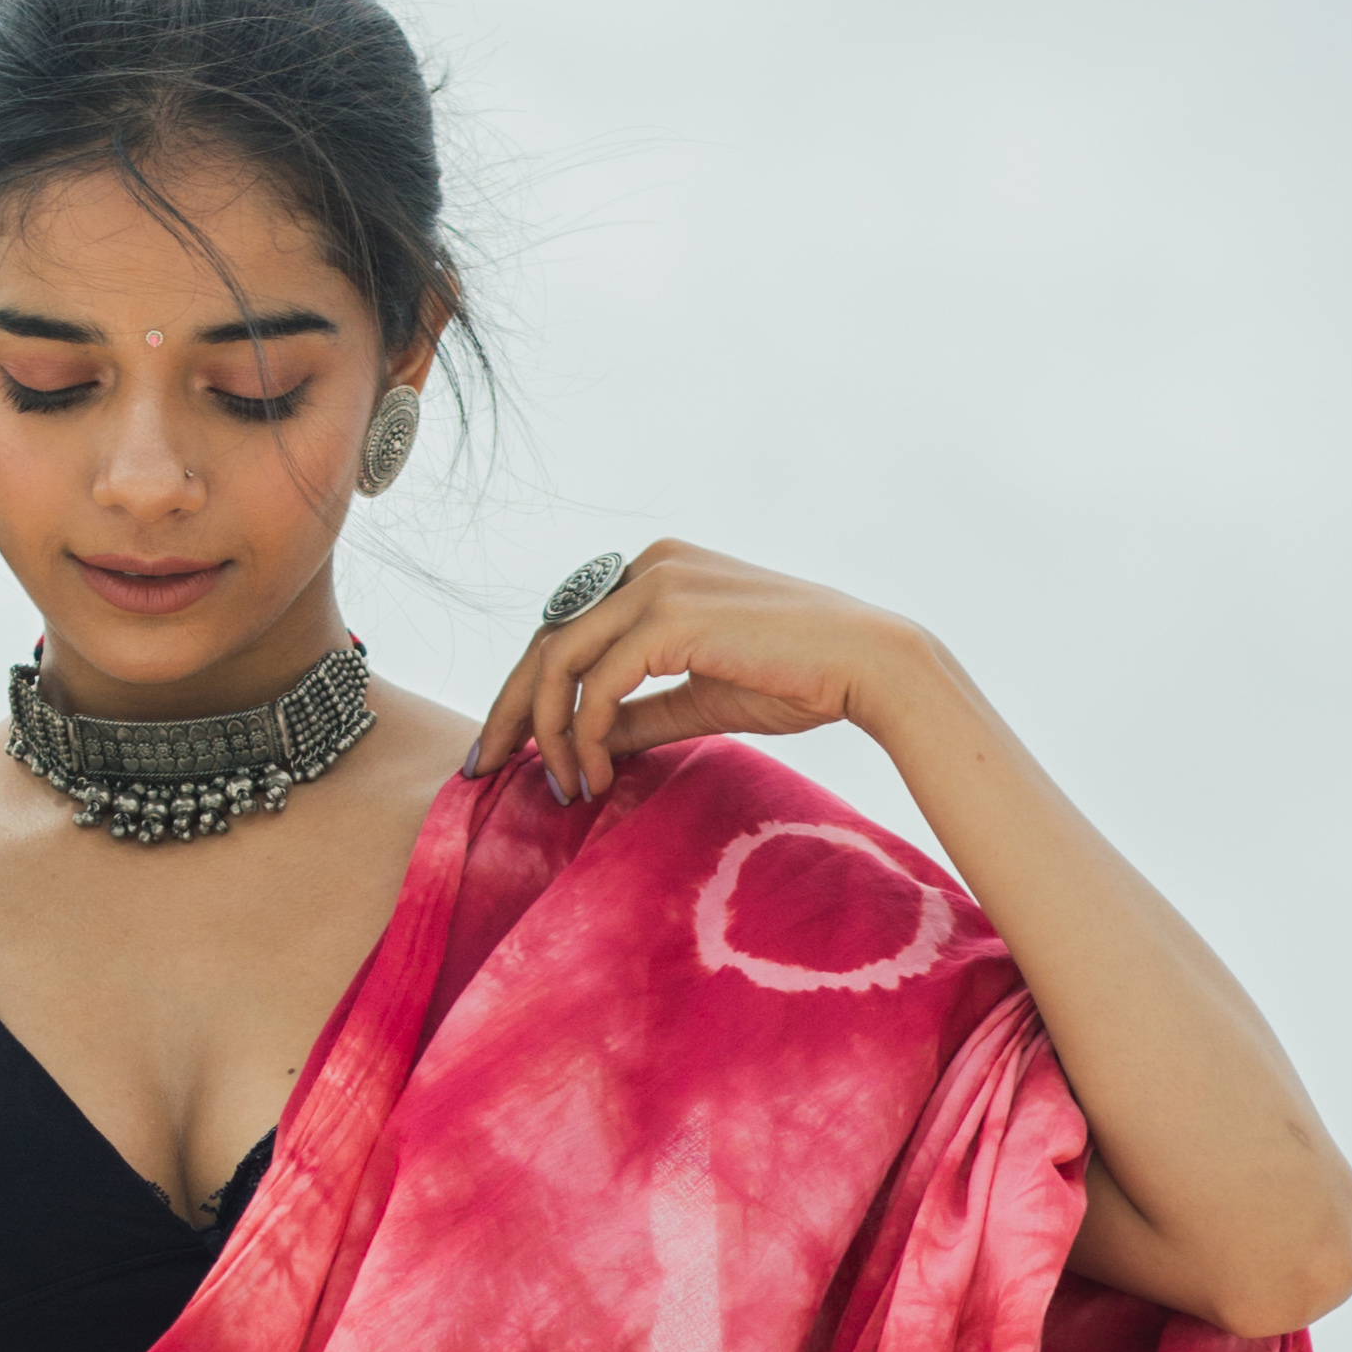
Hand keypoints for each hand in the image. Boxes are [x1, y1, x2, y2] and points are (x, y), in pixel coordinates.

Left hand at [473, 542, 916, 805]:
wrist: (867, 665)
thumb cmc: (799, 678)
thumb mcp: (699, 696)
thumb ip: (638, 712)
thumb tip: (586, 743)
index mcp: (654, 572)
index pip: (565, 629)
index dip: (527, 691)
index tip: (508, 749)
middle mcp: (647, 565)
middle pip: (545, 638)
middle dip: (511, 710)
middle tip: (483, 769)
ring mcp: (656, 582)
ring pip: (558, 659)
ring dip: (547, 731)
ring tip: (561, 786)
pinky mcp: (670, 616)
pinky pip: (596, 684)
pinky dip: (582, 735)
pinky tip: (593, 775)